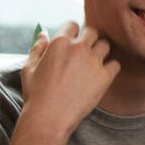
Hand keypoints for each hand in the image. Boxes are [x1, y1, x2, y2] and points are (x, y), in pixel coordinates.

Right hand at [20, 22, 119, 138]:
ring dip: (100, 52)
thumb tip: (43, 34)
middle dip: (89, 40)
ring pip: (105, 46)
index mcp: (59, 43)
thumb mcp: (29, 68)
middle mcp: (78, 48)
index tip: (72, 43)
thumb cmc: (36, 95)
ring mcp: (93, 62)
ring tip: (92, 65)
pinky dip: (110, 68)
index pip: (73, 25)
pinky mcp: (104, 77)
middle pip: (93, 32)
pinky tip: (102, 76)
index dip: (73, 33)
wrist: (49, 118)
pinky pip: (115, 64)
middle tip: (85, 53)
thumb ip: (37, 48)